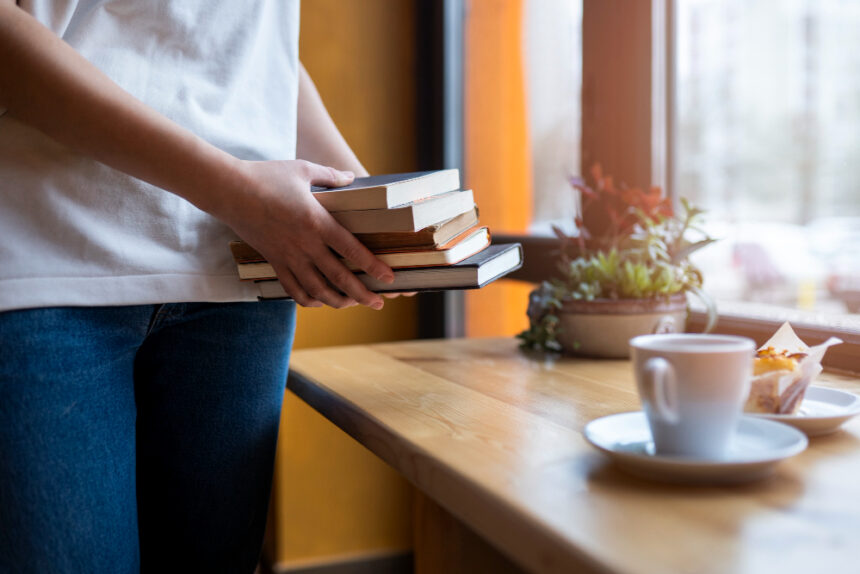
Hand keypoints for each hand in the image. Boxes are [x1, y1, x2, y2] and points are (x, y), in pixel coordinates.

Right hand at [220, 159, 394, 308]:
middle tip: (378, 303)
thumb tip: (351, 177)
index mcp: (317, 222)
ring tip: (352, 304)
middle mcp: (305, 245)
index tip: (387, 277)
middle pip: (339, 278)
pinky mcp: (273, 262)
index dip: (372, 267)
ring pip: (317, 290)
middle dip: (362, 294)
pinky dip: (308, 300)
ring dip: (337, 302)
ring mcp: (288, 257)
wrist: (228, 190)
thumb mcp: (303, 170)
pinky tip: (320, 301)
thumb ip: (330, 176)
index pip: (351, 250)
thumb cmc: (266, 176)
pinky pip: (292, 289)